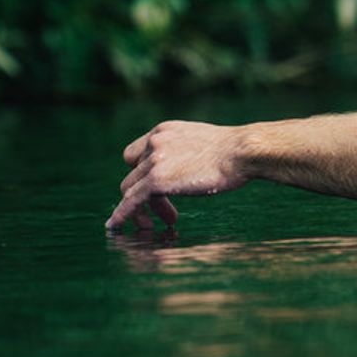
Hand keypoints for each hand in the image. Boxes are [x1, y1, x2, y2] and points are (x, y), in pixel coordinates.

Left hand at [107, 120, 248, 231]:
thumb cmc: (233, 151)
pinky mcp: (156, 181)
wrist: (241, 152)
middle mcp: (154, 142)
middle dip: (145, 194)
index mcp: (163, 131)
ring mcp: (154, 161)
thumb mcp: (200, 142)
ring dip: (144, 209)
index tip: (155, 189)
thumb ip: (183, 150)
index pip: (137, 154)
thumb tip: (187, 165)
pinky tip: (115, 226)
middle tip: (168, 211)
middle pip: (134, 174)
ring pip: (132, 190)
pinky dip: (121, 214)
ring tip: (168, 222)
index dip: (142, 174)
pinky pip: (130, 201)